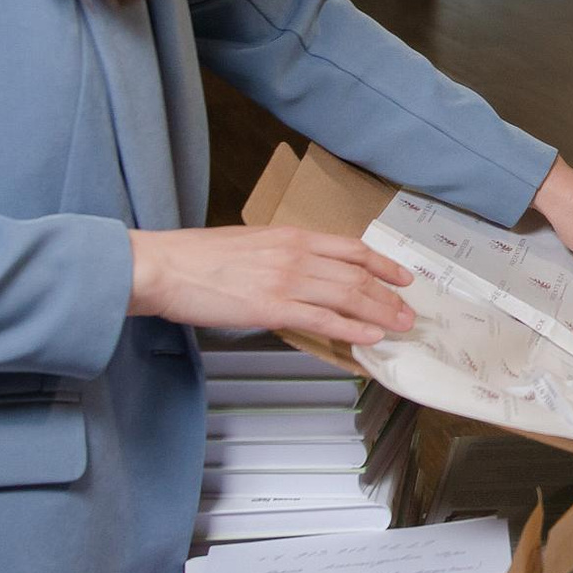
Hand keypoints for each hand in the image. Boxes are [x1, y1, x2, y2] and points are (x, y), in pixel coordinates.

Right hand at [129, 226, 414, 348]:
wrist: (163, 266)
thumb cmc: (196, 258)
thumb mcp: (249, 244)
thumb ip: (280, 255)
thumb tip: (301, 272)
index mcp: (290, 236)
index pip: (351, 247)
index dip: (383, 263)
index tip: (402, 276)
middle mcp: (296, 254)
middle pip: (357, 274)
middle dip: (389, 294)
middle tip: (408, 311)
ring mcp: (286, 280)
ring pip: (348, 296)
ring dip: (380, 312)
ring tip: (400, 326)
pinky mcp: (272, 306)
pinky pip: (324, 319)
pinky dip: (352, 329)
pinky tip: (369, 337)